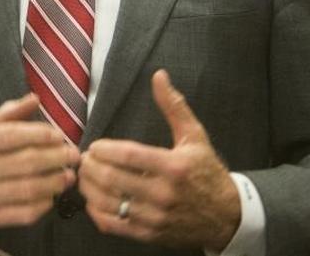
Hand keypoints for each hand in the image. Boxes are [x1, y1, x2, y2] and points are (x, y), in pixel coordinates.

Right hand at [0, 94, 80, 233]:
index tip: (60, 136)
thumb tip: (34, 98)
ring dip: (54, 183)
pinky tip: (50, 197)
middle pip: (26, 163)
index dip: (42, 135)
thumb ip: (6, 115)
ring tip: (67, 177)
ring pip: (28, 189)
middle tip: (73, 156)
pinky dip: (42, 206)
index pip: (12, 136)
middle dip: (56, 158)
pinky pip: (22, 213)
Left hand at [77, 70, 239, 249]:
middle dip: (90, 167)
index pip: (128, 156)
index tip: (95, 146)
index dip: (104, 150)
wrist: (226, 216)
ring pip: (108, 203)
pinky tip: (94, 199)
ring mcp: (156, 217)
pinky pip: (113, 225)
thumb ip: (173, 106)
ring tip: (85, 176)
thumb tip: (159, 76)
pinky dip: (96, 212)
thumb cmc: (206, 172)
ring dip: (89, 188)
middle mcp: (164, 193)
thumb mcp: (195, 136)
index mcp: (174, 167)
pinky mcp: (149, 234)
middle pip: (113, 179)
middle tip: (84, 159)